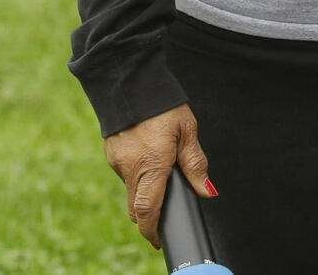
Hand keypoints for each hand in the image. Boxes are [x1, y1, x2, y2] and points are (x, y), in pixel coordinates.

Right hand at [101, 102, 217, 248]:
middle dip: (148, 215)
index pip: (146, 211)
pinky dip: (136, 172)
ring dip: (144, 189)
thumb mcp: (187, 131)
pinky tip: (148, 154)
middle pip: (135, 206)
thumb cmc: (163, 103)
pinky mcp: (111, 151)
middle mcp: (129, 167)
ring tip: (160, 169)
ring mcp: (116, 160)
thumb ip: (195, 164)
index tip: (158, 241)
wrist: (129, 77)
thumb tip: (207, 191)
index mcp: (151, 165)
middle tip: (163, 214)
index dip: (151, 231)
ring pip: (130, 188)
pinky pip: (124, 172)